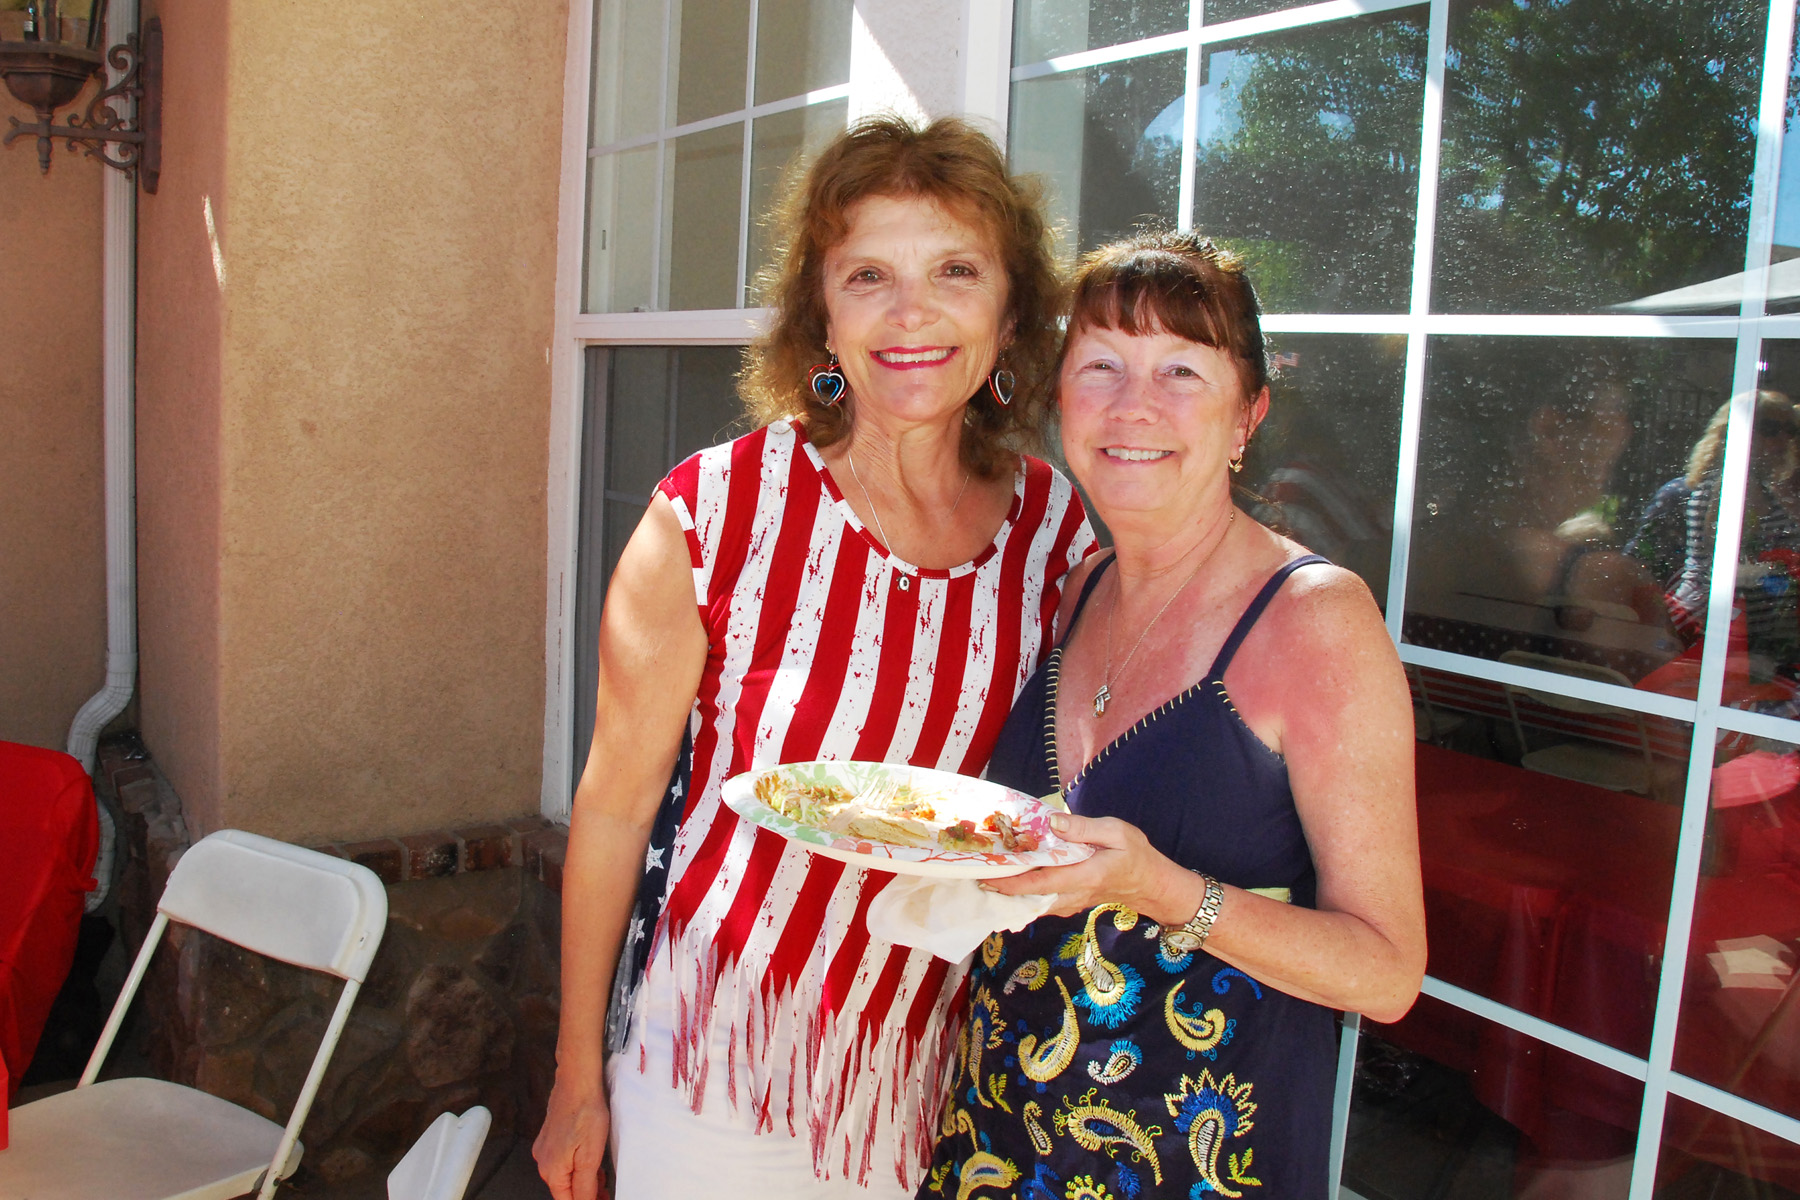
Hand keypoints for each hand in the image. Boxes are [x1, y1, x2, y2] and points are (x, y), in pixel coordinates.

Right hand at [534, 1072, 611, 1199]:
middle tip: (606, 1190)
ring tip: (601, 1175)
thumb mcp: (590, 1157)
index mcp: (551, 1171)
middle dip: (586, 1193)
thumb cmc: (585, 1113)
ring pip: (565, 1174)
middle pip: (565, 1189)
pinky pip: (563, 1159)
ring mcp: (545, 1148)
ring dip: (583, 1179)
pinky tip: (590, 1159)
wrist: (577, 1081)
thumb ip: (585, 1187)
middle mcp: (543, 1162)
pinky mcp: (550, 1136)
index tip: (603, 1199)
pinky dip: (577, 1164)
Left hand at [984, 812, 1199, 923]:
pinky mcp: (1068, 903)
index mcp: (1083, 875)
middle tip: (972, 872)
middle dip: (999, 887)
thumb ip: (1085, 828)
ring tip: (984, 873)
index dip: (1009, 881)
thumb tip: (1054, 823)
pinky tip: (1006, 880)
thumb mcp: (1118, 833)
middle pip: (1028, 896)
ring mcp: (1068, 902)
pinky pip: (1039, 902)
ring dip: (1008, 891)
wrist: (1151, 885)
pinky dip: (1021, 893)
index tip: (985, 874)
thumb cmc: (1136, 856)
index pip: (1039, 882)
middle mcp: (1071, 895)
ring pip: (1031, 902)